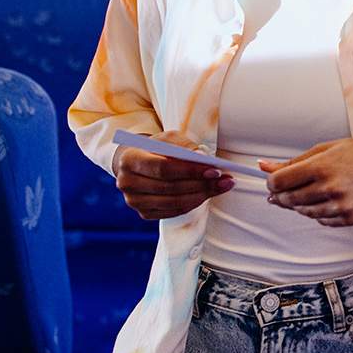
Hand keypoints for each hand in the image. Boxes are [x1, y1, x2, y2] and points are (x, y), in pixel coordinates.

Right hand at [114, 130, 232, 219]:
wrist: (139, 162)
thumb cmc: (157, 147)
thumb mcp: (169, 139)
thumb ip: (185, 146)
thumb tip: (203, 158)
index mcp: (129, 160)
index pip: (162, 168)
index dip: (190, 170)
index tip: (215, 170)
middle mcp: (127, 183)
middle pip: (169, 188)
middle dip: (201, 184)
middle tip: (226, 180)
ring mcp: (134, 201)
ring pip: (173, 203)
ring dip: (202, 195)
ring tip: (222, 186)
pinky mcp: (144, 213)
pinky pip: (173, 212)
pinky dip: (194, 203)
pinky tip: (208, 194)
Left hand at [261, 138, 352, 226]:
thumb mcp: (327, 149)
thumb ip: (294, 161)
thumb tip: (263, 166)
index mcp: (321, 167)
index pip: (279, 182)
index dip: (272, 182)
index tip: (276, 180)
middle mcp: (330, 189)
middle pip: (288, 199)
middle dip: (282, 194)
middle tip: (287, 188)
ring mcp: (340, 207)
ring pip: (303, 212)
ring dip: (300, 203)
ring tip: (310, 191)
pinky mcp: (349, 219)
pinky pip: (321, 220)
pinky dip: (318, 212)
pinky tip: (326, 199)